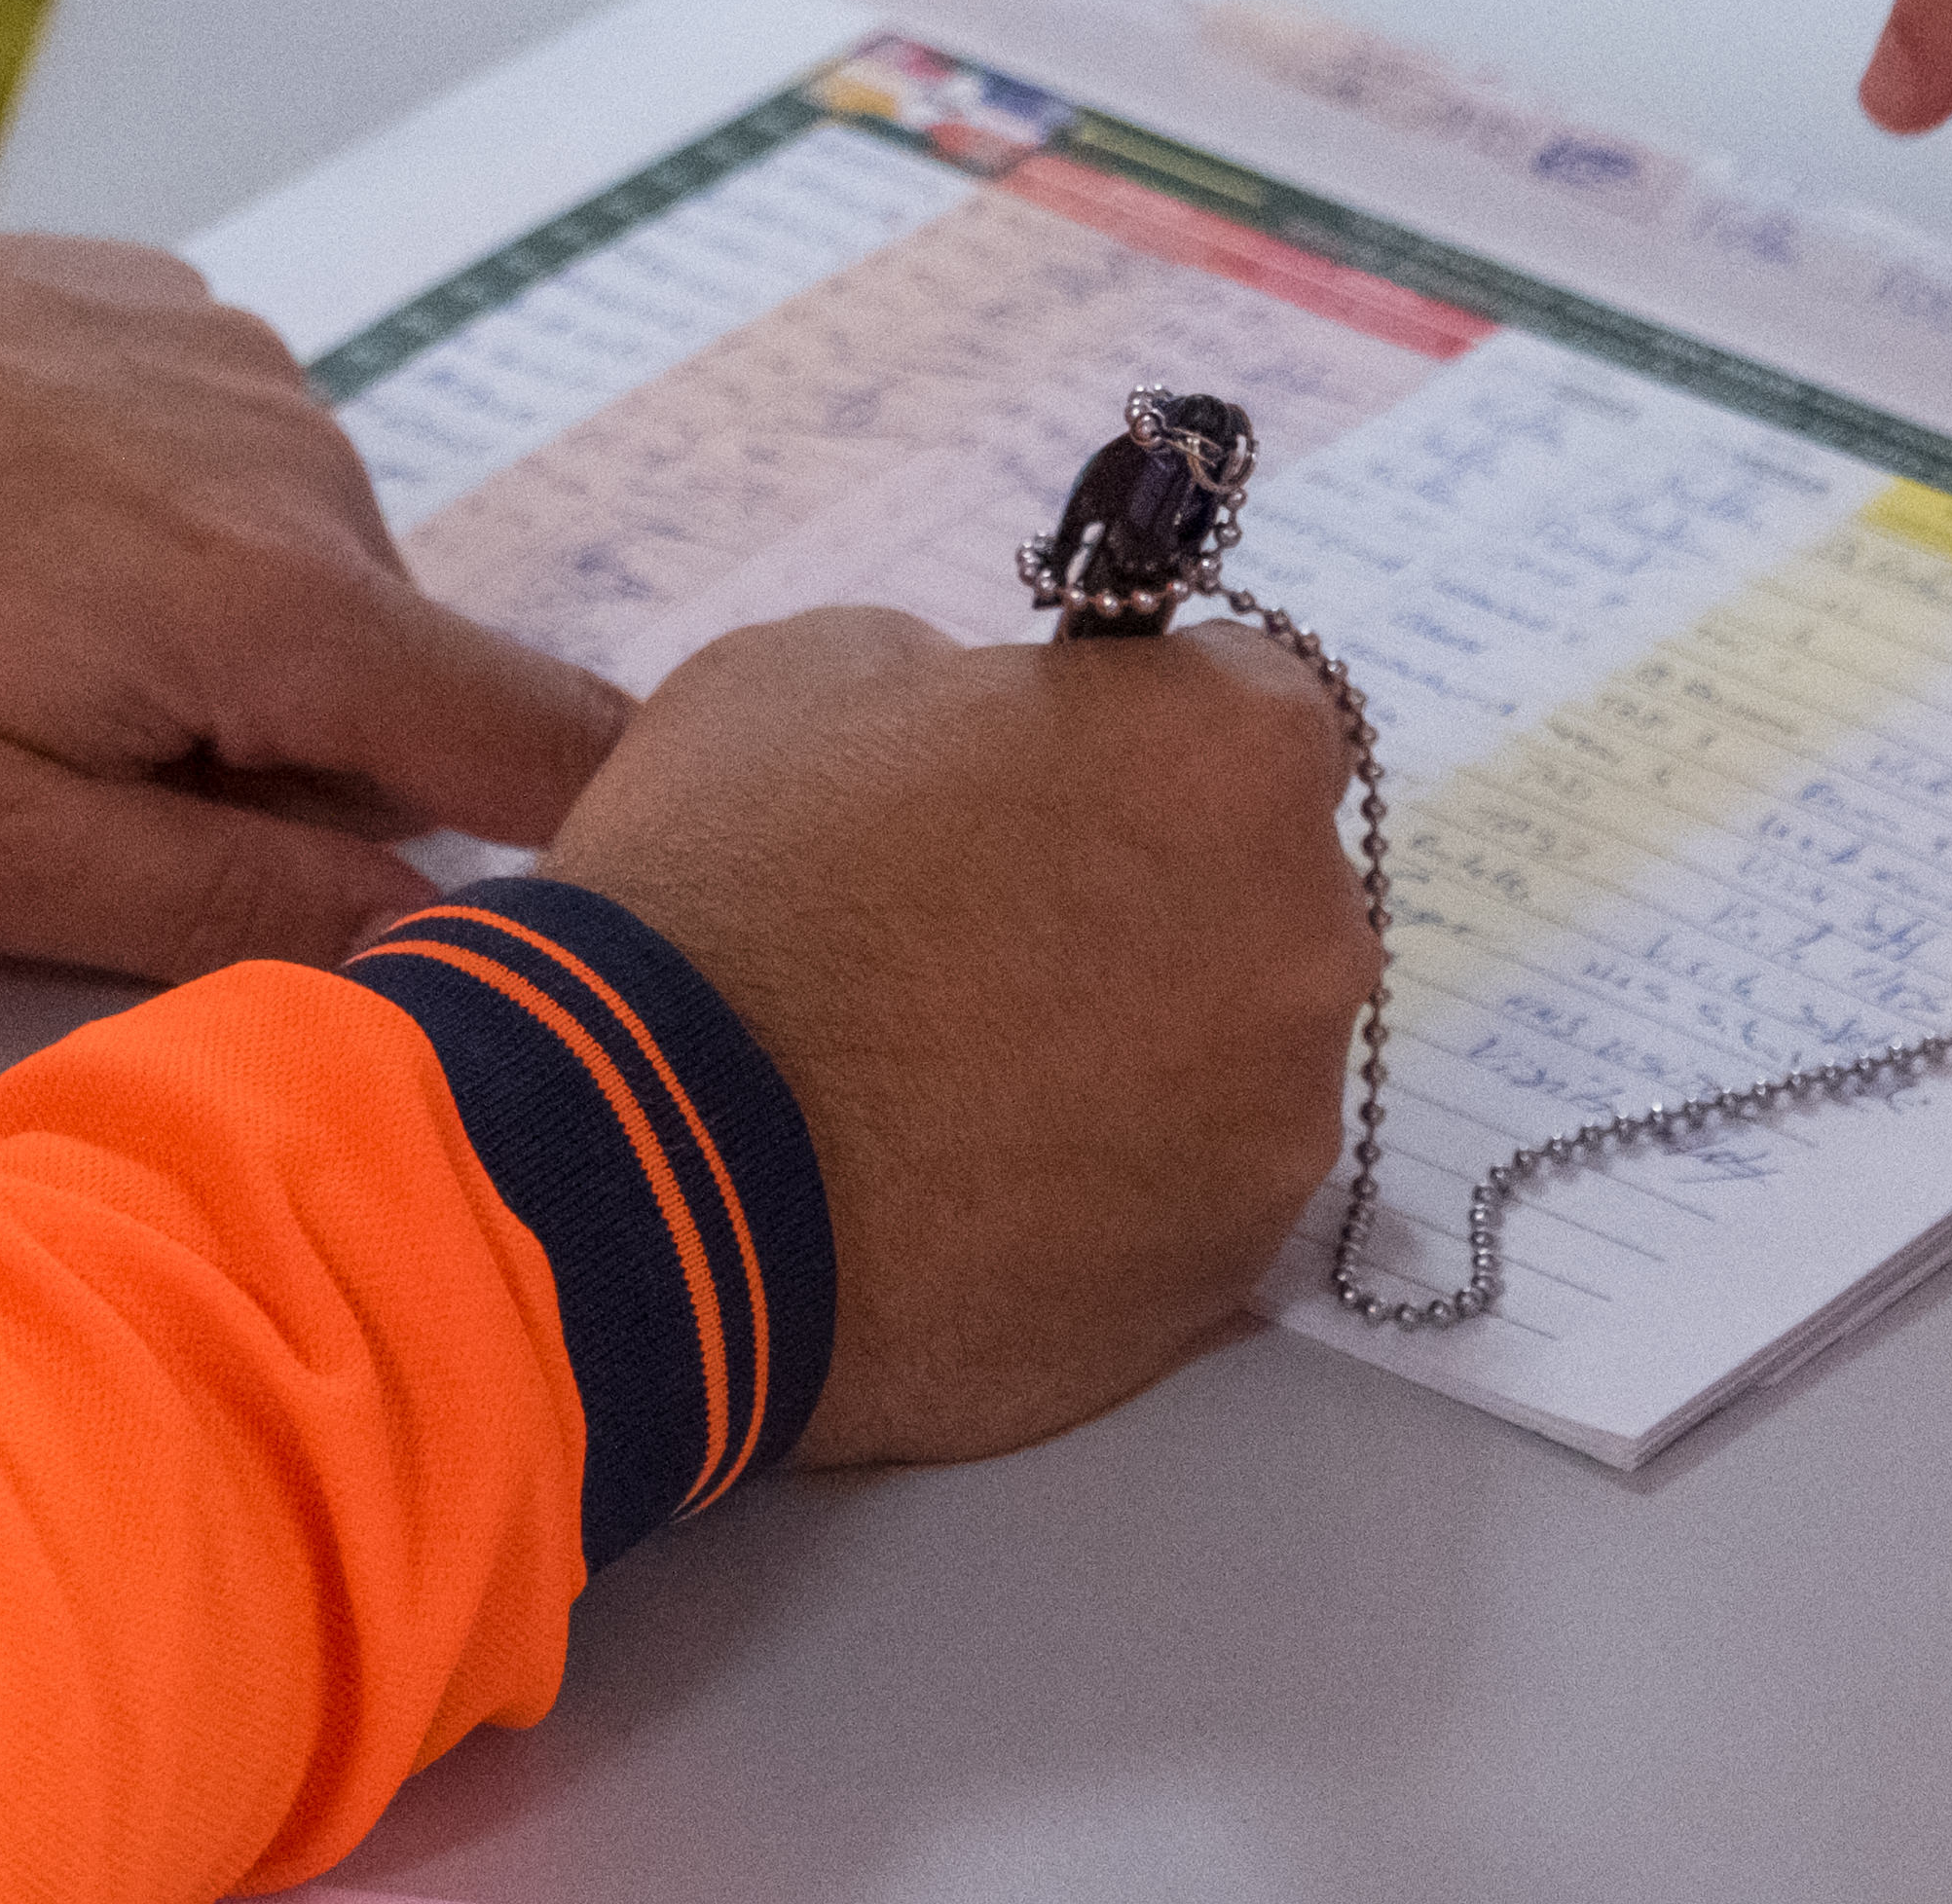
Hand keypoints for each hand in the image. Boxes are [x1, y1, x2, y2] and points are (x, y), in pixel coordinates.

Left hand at [0, 205, 625, 974]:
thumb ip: (227, 913)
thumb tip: (431, 947)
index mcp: (278, 596)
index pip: (555, 740)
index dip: (596, 843)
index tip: (559, 924)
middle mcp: (297, 446)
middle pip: (401, 679)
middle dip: (294, 772)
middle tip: (86, 804)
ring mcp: (225, 347)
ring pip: (306, 574)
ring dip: (212, 655)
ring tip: (6, 661)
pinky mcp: (149, 292)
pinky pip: (223, 462)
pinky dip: (153, 532)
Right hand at [545, 609, 1373, 1466]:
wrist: (645, 1168)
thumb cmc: (729, 881)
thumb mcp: (817, 672)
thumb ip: (964, 688)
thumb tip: (993, 741)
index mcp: (1232, 751)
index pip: (1250, 706)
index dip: (1135, 737)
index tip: (1045, 785)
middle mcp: (1306, 934)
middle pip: (1259, 889)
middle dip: (1155, 896)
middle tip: (989, 940)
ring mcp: (1277, 1126)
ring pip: (1233, 1057)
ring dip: (1140, 1051)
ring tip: (963, 1089)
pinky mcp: (1219, 1280)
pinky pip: (1185, 1199)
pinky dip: (1109, 1186)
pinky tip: (973, 1188)